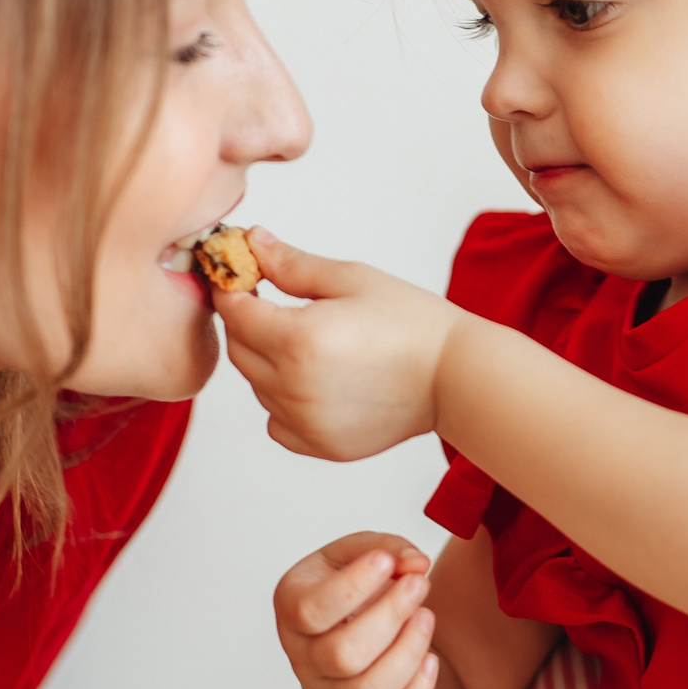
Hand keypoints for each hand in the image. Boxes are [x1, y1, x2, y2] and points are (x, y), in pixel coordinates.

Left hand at [213, 230, 461, 460]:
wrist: (455, 376)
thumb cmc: (411, 322)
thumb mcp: (350, 279)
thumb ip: (292, 265)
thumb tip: (251, 243)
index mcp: (297, 339)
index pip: (234, 311)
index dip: (232, 289)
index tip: (242, 277)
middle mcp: (292, 387)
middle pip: (239, 350)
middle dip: (248, 323)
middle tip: (273, 304)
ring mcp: (305, 422)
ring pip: (257, 386)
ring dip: (266, 361)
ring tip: (308, 342)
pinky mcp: (320, 445)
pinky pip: (277, 422)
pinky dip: (283, 402)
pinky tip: (314, 381)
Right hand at [274, 532, 440, 688]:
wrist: (349, 621)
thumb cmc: (351, 580)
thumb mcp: (359, 551)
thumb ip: (387, 548)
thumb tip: (417, 565)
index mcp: (292, 606)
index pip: (312, 610)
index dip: (352, 587)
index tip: (385, 561)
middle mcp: (303, 654)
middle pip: (342, 655)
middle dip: (389, 616)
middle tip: (419, 584)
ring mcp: (328, 688)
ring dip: (407, 653)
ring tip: (427, 616)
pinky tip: (432, 659)